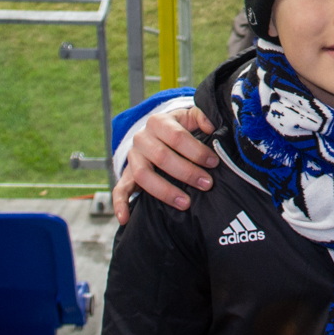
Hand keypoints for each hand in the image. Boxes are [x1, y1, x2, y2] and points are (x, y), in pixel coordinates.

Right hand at [112, 106, 217, 224]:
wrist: (158, 135)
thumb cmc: (180, 128)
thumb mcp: (190, 117)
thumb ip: (203, 116)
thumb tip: (211, 125)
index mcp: (158, 122)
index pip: (176, 136)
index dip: (196, 150)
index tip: (213, 162)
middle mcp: (142, 138)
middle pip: (161, 156)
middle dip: (187, 172)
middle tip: (207, 184)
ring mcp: (133, 157)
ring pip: (143, 175)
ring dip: (165, 191)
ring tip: (186, 203)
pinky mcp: (126, 174)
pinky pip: (119, 189)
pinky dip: (119, 204)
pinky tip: (125, 218)